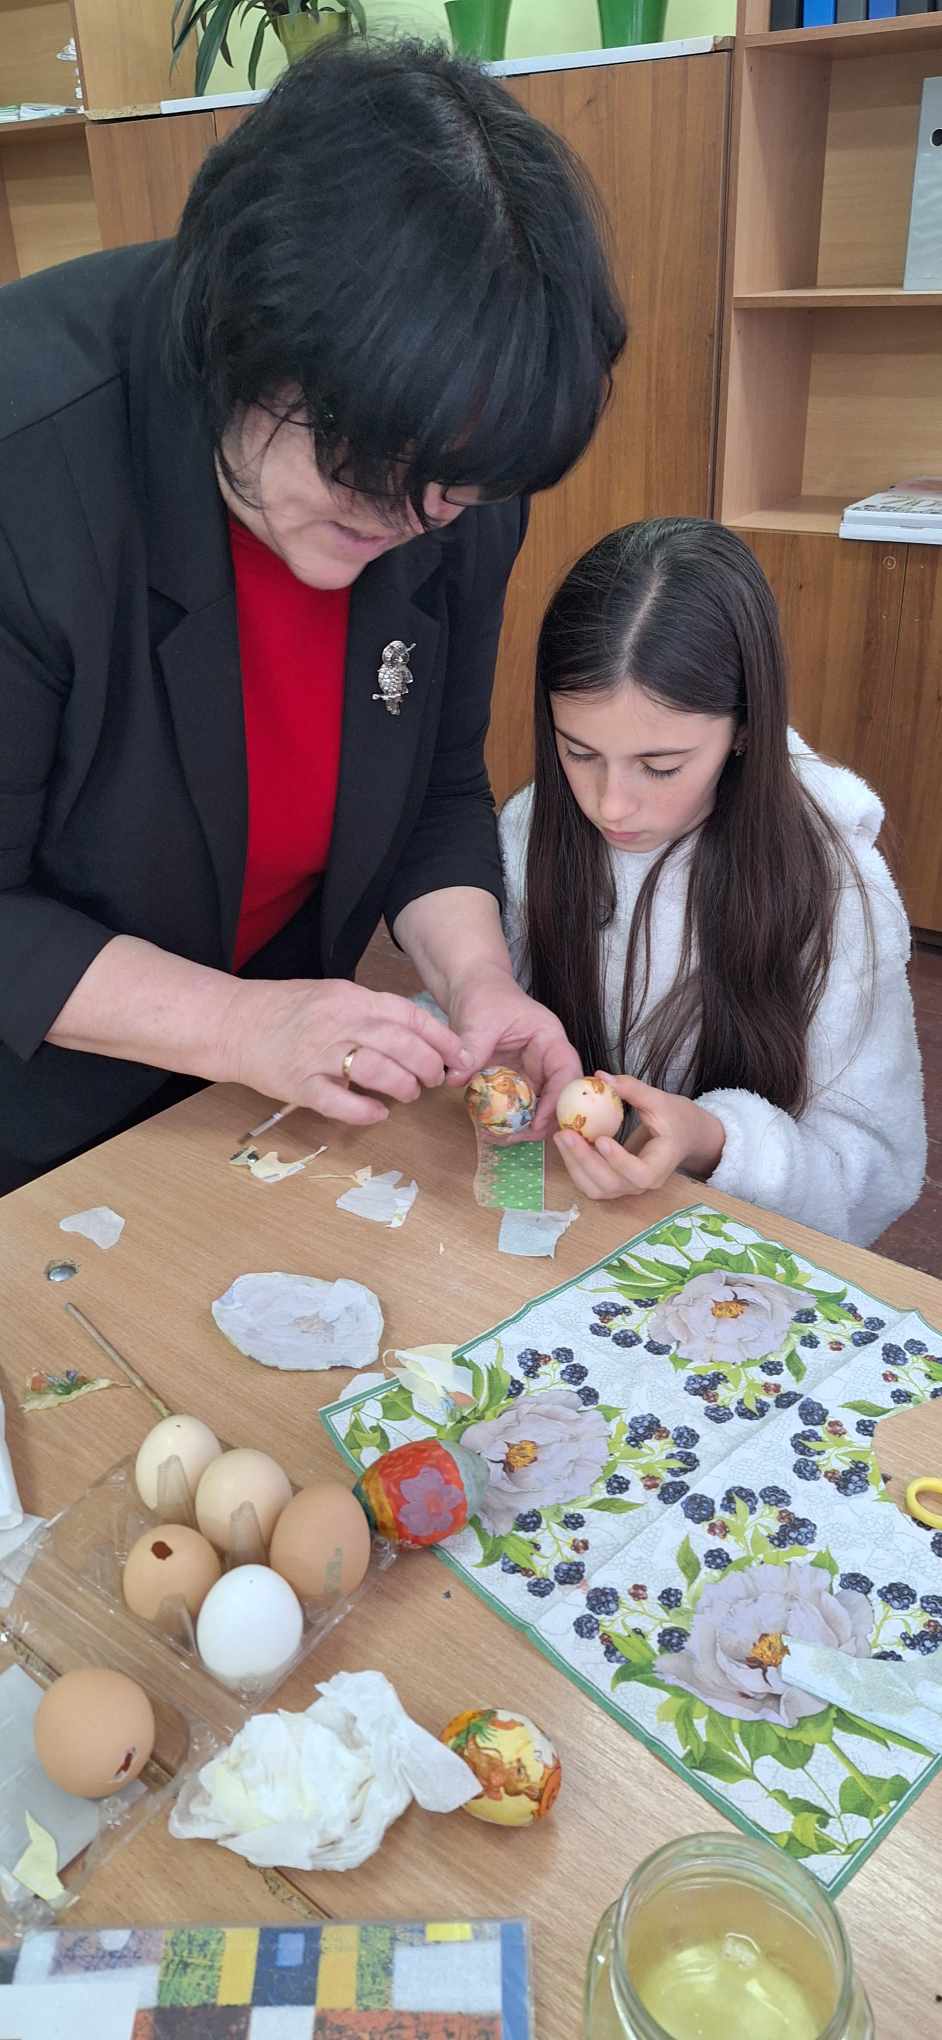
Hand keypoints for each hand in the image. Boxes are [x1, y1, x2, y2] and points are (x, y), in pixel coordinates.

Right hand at [222, 976, 468, 1126]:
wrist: (232, 1022)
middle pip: (401, 1045)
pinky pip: (341, 1103)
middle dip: (428, 1066)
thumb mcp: (332, 996)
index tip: (458, 1055)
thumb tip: (413, 1034)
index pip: (408, 1016)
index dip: (440, 1038)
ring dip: (403, 1087)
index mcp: (350, 998)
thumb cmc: (285, 1009)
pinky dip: (366, 1111)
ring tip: (408, 1095)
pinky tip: (378, 1113)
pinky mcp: (300, 1085)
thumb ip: (369, 1012)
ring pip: (377, 1072)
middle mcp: (339, 1023)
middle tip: (434, 1080)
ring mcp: (318, 1055)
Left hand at [446, 964, 580, 1136]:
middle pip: (557, 1097)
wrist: (470, 989)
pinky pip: (515, 1106)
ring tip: (496, 1136)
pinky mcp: (513, 1081)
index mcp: (549, 1039)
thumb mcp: (479, 1019)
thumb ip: (472, 1048)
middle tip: (513, 1137)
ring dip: (521, 1126)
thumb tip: (456, 1077)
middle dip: (540, 1122)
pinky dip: (505, 1119)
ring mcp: (531, 1072)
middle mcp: (546, 1059)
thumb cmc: (484, 995)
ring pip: (537, 1107)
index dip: (557, 1101)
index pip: (567, 1073)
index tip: (536, 1123)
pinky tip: (487, 1127)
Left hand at [555, 1071, 724, 1199]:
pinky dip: (575, 1167)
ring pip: (596, 1188)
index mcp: (661, 1165)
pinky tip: (566, 1144)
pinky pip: (591, 1183)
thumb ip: (633, 1089)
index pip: (640, 1174)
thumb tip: (600, 1076)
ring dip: (574, 1165)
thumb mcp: (660, 1100)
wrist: (684, 1135)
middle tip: (565, 1134)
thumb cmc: (676, 1117)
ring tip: (561, 1137)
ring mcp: (628, 1187)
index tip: (602, 1139)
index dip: (619, 1161)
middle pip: (611, 1183)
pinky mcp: (615, 1184)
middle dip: (584, 1160)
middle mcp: (644, 1183)